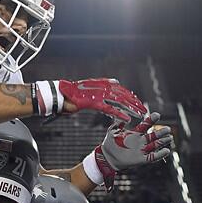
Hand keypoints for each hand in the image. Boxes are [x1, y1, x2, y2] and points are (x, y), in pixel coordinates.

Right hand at [33, 78, 147, 123]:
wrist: (58, 95)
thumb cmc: (70, 95)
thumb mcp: (87, 90)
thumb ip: (100, 87)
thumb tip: (114, 83)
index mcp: (100, 83)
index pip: (119, 88)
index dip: (129, 95)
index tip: (137, 101)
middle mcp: (100, 87)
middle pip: (122, 94)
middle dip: (134, 102)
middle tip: (143, 109)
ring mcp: (97, 94)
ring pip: (119, 101)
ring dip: (131, 108)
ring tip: (140, 114)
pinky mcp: (93, 102)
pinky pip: (109, 108)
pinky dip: (119, 114)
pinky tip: (127, 119)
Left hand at [91, 112, 175, 189]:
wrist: (107, 157)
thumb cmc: (109, 144)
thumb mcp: (112, 131)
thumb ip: (118, 124)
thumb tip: (124, 117)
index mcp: (135, 133)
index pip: (146, 125)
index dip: (151, 120)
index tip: (157, 115)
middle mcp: (140, 141)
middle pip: (153, 135)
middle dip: (161, 132)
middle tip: (168, 129)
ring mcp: (141, 150)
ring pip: (155, 145)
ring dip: (163, 142)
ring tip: (169, 138)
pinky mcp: (141, 159)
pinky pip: (152, 157)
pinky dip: (160, 155)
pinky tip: (166, 151)